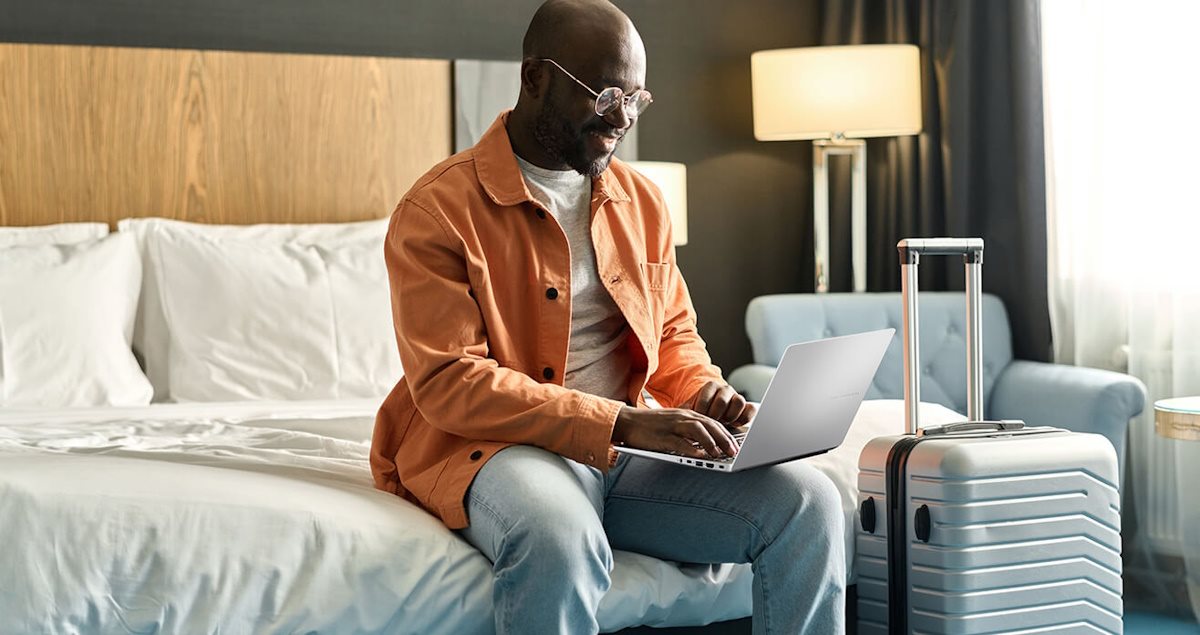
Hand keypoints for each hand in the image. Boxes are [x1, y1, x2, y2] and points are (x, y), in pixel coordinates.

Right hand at [612, 406, 738, 458]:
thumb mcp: (673, 423)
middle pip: (709, 425)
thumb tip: (705, 444)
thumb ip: (689, 430)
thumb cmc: (650, 425)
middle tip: (733, 452)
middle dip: (724, 439)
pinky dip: (691, 448)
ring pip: (698, 430)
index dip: (726, 433)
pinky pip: (680, 442)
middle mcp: (682, 417)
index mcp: (686, 413)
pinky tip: (700, 455)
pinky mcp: (662, 436)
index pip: (712, 422)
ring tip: (719, 454)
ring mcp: (672, 425)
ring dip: (711, 442)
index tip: (735, 445)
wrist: (627, 421)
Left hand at [688, 381, 755, 426]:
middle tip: (710, 422)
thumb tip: (674, 416)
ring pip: (739, 401)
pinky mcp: (747, 408)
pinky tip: (735, 424)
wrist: (711, 416)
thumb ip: (685, 412)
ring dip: (730, 415)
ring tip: (723, 423)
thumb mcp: (690, 411)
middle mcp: (725, 390)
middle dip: (715, 415)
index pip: (707, 395)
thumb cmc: (699, 414)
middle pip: (722, 400)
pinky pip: (751, 409)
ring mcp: (737, 397)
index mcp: (710, 387)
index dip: (702, 409)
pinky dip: (745, 417)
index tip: (698, 418)